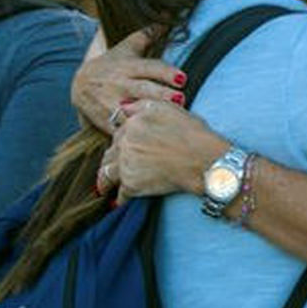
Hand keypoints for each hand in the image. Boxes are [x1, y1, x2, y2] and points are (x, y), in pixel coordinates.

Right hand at [71, 27, 183, 133]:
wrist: (79, 85)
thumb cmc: (111, 65)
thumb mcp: (125, 48)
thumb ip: (145, 35)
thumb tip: (165, 18)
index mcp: (128, 66)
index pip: (150, 67)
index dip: (166, 72)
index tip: (182, 78)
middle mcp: (121, 84)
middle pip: (144, 89)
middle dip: (162, 95)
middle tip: (181, 99)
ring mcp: (112, 103)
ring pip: (133, 110)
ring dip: (150, 115)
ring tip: (170, 118)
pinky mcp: (107, 121)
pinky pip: (122, 128)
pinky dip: (134, 132)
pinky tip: (151, 136)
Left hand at [97, 99, 229, 202]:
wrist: (202, 160)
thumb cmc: (192, 134)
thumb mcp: (169, 109)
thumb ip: (142, 105)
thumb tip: (123, 107)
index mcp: (133, 123)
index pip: (118, 131)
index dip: (121, 140)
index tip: (121, 147)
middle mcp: (125, 142)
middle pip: (110, 151)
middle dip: (111, 159)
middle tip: (109, 167)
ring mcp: (126, 164)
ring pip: (108, 173)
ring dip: (105, 180)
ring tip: (104, 187)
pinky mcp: (131, 184)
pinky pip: (120, 194)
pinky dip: (120, 198)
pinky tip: (120, 202)